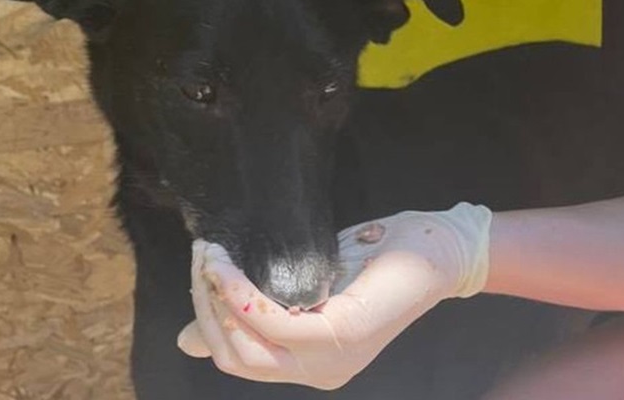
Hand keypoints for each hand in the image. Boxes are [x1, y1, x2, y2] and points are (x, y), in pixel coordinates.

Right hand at [176, 202, 491, 389]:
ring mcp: (331, 361)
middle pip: (235, 357)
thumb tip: (188, 342)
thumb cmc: (374, 261)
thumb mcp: (303, 286)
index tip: (197, 273)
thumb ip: (255, 312)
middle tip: (200, 257)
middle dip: (204, 308)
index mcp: (311, 365)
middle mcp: (319, 374)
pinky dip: (242, 295)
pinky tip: (230, 267)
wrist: (435, 249)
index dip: (207, 320)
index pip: (238, 359)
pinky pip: (274, 324)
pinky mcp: (341, 337)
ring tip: (210, 255)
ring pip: (247, 347)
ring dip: (217, 298)